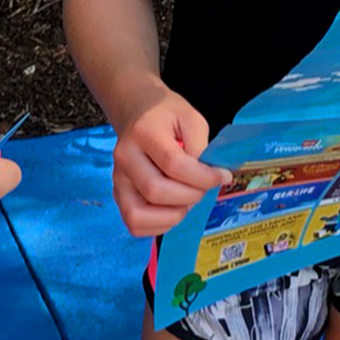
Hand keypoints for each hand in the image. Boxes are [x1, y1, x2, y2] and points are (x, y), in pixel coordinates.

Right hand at [111, 85, 228, 238]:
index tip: (222, 176)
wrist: (136, 112)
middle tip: (202, 188)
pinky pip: (133, 223)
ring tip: (185, 202)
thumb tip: (210, 178)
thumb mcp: (191, 119)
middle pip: (155, 191)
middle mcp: (125, 157)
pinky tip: (172, 211)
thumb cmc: (166, 116)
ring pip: (138, 213)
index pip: (174, 164)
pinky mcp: (117, 193)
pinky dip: (157, 226)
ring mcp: (117, 178)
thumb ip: (201, 146)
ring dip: (171, 215)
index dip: (203, 177)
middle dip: (189, 196)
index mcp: (144, 132)